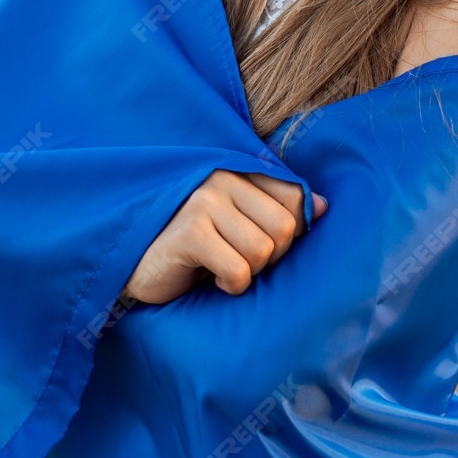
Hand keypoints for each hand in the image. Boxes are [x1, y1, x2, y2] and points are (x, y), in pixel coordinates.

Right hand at [123, 171, 327, 305]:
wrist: (133, 264)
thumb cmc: (191, 246)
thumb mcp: (235, 222)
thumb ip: (276, 207)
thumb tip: (324, 206)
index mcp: (236, 171)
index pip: (295, 197)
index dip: (289, 232)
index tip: (262, 244)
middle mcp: (221, 180)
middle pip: (285, 226)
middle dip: (271, 256)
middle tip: (241, 261)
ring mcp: (203, 203)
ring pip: (263, 250)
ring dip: (248, 272)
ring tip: (221, 267)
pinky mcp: (189, 233)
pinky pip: (238, 271)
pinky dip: (230, 285)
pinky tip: (208, 277)